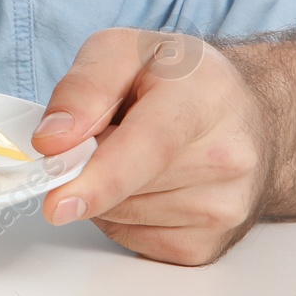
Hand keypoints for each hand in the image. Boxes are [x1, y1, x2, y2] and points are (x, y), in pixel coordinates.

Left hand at [30, 27, 270, 264]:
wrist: (244, 115)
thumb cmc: (180, 79)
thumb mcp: (124, 50)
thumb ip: (83, 87)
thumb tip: (51, 141)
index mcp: (205, 98)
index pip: (150, 147)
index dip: (101, 178)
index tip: (58, 201)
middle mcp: (227, 159)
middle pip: (122, 185)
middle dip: (88, 163)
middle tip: (105, 130)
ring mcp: (224, 208)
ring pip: (118, 216)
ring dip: (101, 189)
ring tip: (132, 151)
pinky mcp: (208, 245)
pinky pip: (130, 239)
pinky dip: (118, 215)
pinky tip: (143, 182)